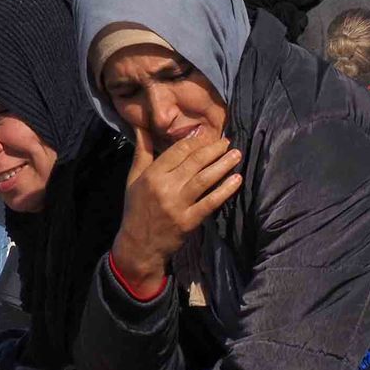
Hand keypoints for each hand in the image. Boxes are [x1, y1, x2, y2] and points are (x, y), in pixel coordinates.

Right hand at [111, 130, 241, 294]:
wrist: (139, 245)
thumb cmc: (137, 209)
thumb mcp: (133, 179)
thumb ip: (141, 151)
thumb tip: (140, 124)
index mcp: (151, 176)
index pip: (177, 151)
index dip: (195, 140)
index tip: (208, 133)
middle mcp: (164, 188)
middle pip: (194, 162)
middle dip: (213, 149)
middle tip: (227, 141)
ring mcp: (178, 205)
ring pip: (204, 179)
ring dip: (223, 165)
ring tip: (236, 154)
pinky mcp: (189, 221)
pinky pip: (211, 202)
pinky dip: (225, 190)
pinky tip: (236, 180)